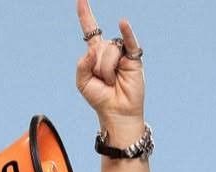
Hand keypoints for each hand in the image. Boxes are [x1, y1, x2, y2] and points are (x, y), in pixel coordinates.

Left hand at [75, 0, 144, 128]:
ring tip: (113, 80)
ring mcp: (122, 52)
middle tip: (104, 81)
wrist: (116, 111)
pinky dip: (126, 32)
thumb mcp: (82, 83)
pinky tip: (123, 23)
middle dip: (96, 67)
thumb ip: (81, 65)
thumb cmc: (100, 97)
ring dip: (106, 70)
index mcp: (94, 54)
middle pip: (96, 48)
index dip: (85, 15)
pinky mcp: (134, 57)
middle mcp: (108, 50)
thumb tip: (92, 49)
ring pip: (107, 52)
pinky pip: (128, 42)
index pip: (89, 30)